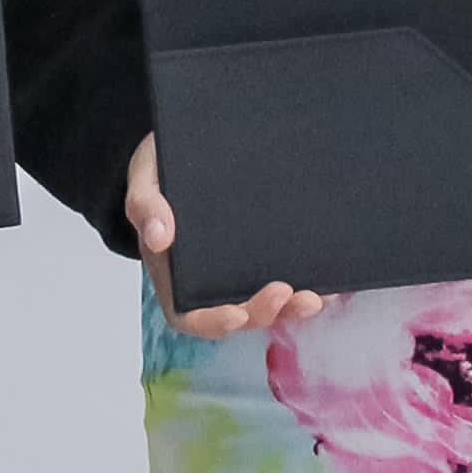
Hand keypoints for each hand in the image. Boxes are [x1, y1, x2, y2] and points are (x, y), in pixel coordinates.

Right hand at [128, 131, 320, 338]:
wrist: (187, 149)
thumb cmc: (159, 170)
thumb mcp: (144, 181)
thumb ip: (145, 206)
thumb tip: (159, 238)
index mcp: (173, 274)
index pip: (188, 315)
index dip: (212, 323)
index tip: (235, 316)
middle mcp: (207, 282)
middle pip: (236, 315)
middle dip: (262, 313)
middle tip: (285, 293)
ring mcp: (237, 272)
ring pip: (265, 306)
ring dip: (289, 310)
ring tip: (314, 298)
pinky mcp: (262, 256)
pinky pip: (283, 280)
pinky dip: (304, 288)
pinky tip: (327, 283)